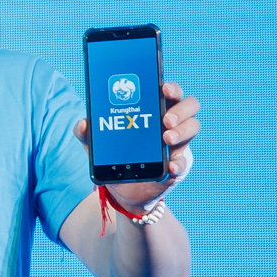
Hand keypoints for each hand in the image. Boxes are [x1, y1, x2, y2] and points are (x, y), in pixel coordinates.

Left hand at [74, 80, 198, 210]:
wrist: (122, 189)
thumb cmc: (113, 156)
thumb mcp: (97, 144)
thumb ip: (87, 132)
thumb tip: (82, 124)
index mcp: (152, 110)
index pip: (169, 92)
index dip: (171, 87)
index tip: (164, 88)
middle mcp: (170, 122)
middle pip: (189, 105)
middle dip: (179, 110)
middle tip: (165, 120)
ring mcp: (178, 143)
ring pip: (193, 127)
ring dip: (183, 131)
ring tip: (166, 139)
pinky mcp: (179, 164)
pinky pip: (185, 161)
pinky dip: (180, 163)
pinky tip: (171, 166)